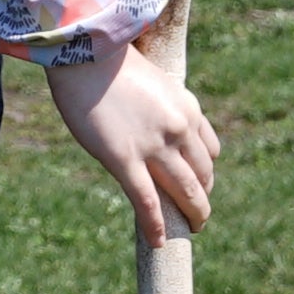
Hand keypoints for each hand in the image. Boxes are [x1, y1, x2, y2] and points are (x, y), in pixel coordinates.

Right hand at [45, 35, 218, 241]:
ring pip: (184, 192)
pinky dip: (156, 226)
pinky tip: (159, 241)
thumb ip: (158, 106)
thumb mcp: (151, 79)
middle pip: (202, 175)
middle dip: (202, 199)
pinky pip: (147, 202)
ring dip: (192, 215)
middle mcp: (179, 130)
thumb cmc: (108, 61)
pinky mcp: (124, 159)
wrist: (84, 51)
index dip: (205, 171)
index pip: (209, 150)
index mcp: (188, 108)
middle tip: (199, 215)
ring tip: (192, 230)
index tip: (197, 182)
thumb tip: (150, 124)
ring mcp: (154, 146)